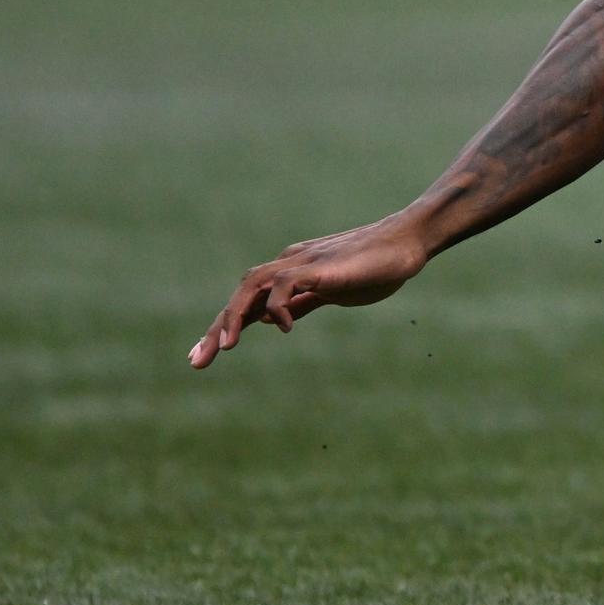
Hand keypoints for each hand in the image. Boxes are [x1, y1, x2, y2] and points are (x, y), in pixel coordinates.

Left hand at [189, 214, 430, 368]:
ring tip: (225, 348)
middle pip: (241, 294)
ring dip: (233, 316)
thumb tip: (272, 320)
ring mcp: (303, 263)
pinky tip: (285, 327)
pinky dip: (276, 306)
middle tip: (197, 363)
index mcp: (291, 272)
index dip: (225, 326)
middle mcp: (289, 264)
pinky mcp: (319, 267)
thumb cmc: (376, 266)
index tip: (202, 356)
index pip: (248, 301)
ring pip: (252, 285)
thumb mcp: (332, 292)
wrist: (406, 242)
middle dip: (217, 328)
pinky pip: (284, 283)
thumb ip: (302, 303)